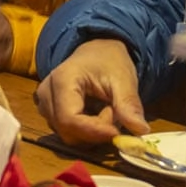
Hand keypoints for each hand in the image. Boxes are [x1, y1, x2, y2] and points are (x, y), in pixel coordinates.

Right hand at [33, 38, 148, 145]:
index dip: (94, 131)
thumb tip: (141, 130)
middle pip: (67, 130)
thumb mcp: (123, 78)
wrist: (96, 51)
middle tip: (114, 112)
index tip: (118, 132)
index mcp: (61, 81)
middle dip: (95, 131)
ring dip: (92, 132)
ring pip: (67, 135)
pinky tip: (96, 114)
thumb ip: (129, 104)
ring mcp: (44, 104)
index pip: (69, 119)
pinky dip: (87, 131)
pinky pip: (67, 132)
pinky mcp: (49, 112)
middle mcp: (46, 94)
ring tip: (106, 109)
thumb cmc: (108, 61)